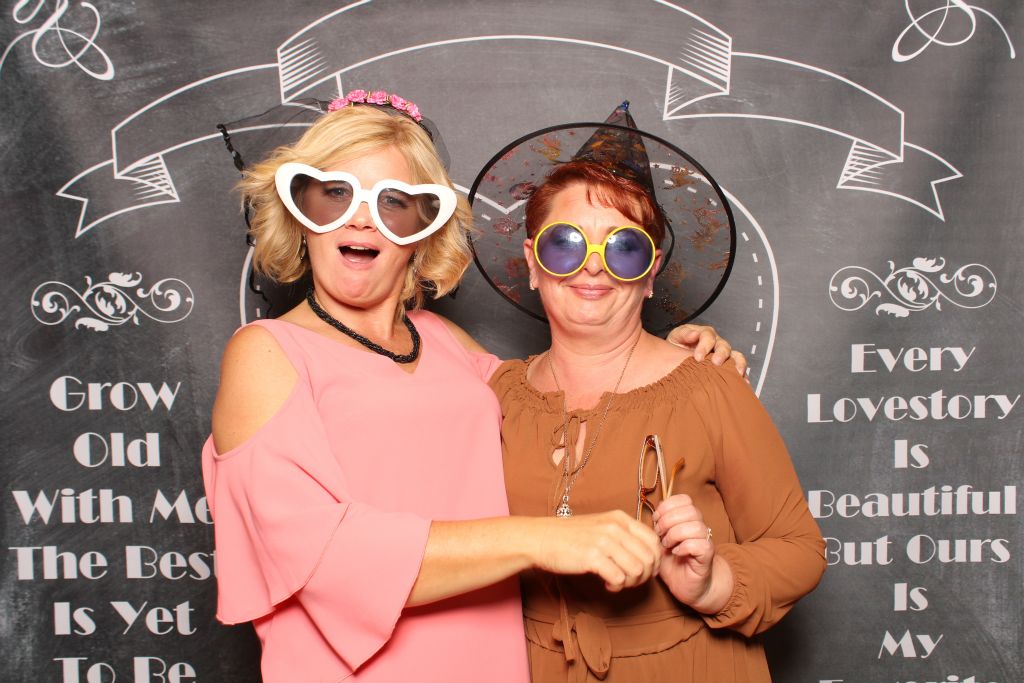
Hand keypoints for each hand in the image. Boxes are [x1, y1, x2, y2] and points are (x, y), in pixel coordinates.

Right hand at [533, 510, 661, 591]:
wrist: (540, 538)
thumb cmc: (570, 536)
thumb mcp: (601, 526)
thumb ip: (623, 535)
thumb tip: (648, 556)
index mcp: (620, 518)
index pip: (654, 541)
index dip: (654, 561)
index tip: (644, 571)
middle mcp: (615, 527)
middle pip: (650, 558)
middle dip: (644, 576)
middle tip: (629, 580)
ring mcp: (604, 541)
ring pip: (637, 570)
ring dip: (630, 582)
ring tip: (616, 582)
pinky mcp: (592, 557)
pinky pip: (619, 578)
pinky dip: (616, 586)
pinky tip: (605, 583)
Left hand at [653, 494, 726, 610]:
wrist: (687, 586)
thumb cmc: (672, 563)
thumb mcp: (659, 540)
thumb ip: (657, 525)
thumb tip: (653, 512)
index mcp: (687, 519)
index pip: (684, 499)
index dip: (668, 506)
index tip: (656, 519)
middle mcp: (699, 526)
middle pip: (690, 510)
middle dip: (669, 520)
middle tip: (660, 534)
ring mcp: (705, 540)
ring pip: (696, 526)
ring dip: (676, 534)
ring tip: (667, 545)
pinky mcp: (707, 556)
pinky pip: (700, 544)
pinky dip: (684, 547)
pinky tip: (676, 553)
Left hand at [666, 324, 746, 376]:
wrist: (676, 357)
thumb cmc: (678, 345)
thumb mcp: (677, 336)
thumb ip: (684, 334)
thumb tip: (693, 334)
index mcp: (705, 334)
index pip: (708, 336)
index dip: (704, 346)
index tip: (697, 357)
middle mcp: (717, 343)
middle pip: (723, 346)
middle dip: (721, 354)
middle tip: (716, 363)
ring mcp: (724, 355)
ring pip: (735, 356)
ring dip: (737, 364)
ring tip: (736, 373)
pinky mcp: (728, 367)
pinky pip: (738, 370)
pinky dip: (743, 376)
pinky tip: (743, 383)